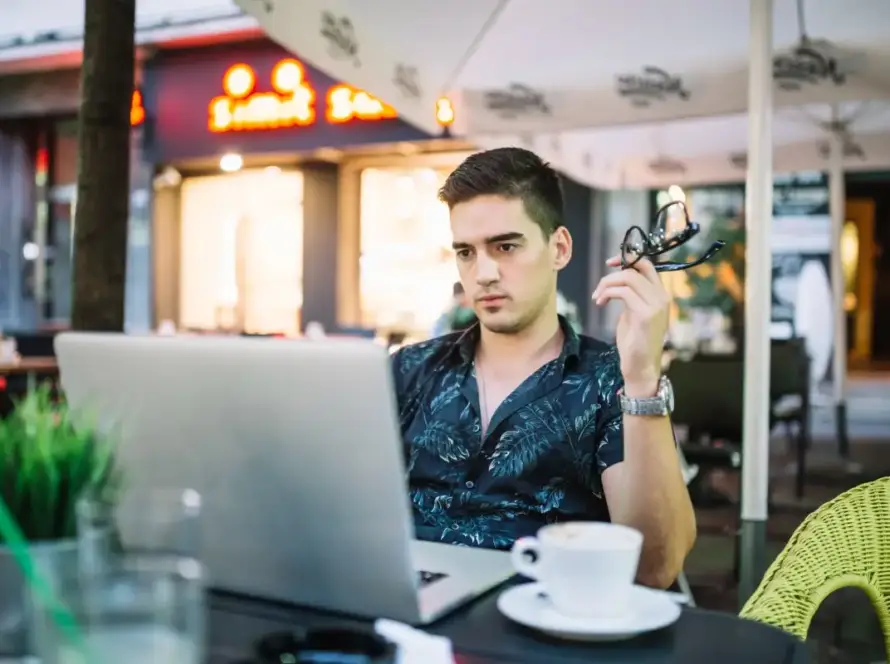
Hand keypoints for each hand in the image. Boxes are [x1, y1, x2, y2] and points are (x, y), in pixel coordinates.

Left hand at [592, 256, 669, 395]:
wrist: (641, 367)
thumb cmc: (635, 342)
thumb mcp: (633, 313)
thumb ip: (631, 296)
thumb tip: (618, 283)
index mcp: (660, 295)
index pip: (647, 265)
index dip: (628, 259)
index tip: (610, 264)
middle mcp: (662, 296)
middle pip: (637, 267)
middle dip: (612, 273)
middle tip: (598, 288)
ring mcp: (656, 305)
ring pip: (628, 277)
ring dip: (606, 284)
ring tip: (597, 298)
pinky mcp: (645, 314)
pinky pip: (623, 292)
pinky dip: (607, 293)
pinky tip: (600, 303)